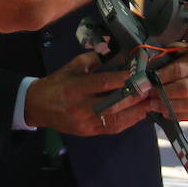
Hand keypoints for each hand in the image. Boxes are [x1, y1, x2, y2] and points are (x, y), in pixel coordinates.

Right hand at [24, 51, 151, 135]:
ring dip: (136, 112)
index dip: (122, 80)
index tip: (139, 75)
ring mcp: (85, 122)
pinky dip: (128, 121)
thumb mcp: (71, 67)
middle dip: (134, 96)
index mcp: (75, 87)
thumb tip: (116, 55)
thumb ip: (93, 60)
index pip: (102, 83)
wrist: (37, 106)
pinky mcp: (88, 132)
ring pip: (115, 119)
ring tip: (149, 102)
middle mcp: (80, 107)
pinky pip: (112, 128)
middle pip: (112, 103)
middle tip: (150, 88)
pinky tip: (138, 114)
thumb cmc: (57, 83)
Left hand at [148, 47, 187, 122]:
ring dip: (168, 106)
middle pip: (185, 89)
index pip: (180, 70)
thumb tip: (152, 64)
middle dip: (163, 93)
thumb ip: (171, 53)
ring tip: (154, 104)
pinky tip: (166, 112)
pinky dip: (178, 116)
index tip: (148, 80)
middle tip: (149, 93)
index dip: (162, 76)